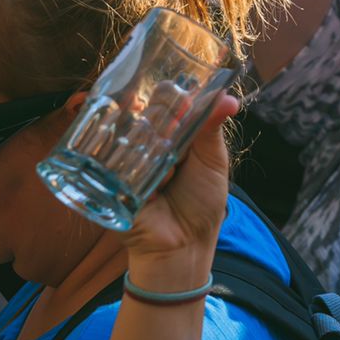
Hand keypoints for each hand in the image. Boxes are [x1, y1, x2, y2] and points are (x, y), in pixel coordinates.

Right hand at [123, 93, 239, 288]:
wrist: (185, 245)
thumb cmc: (201, 202)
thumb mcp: (212, 162)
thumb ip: (212, 129)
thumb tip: (229, 99)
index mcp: (170, 136)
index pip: (164, 105)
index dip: (169, 97)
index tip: (179, 95)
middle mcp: (145, 145)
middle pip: (142, 116)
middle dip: (158, 118)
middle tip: (174, 131)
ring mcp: (124, 163)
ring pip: (128, 138)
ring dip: (152, 149)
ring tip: (174, 172)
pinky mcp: (109, 184)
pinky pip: (117, 167)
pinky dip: (141, 175)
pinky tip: (158, 188)